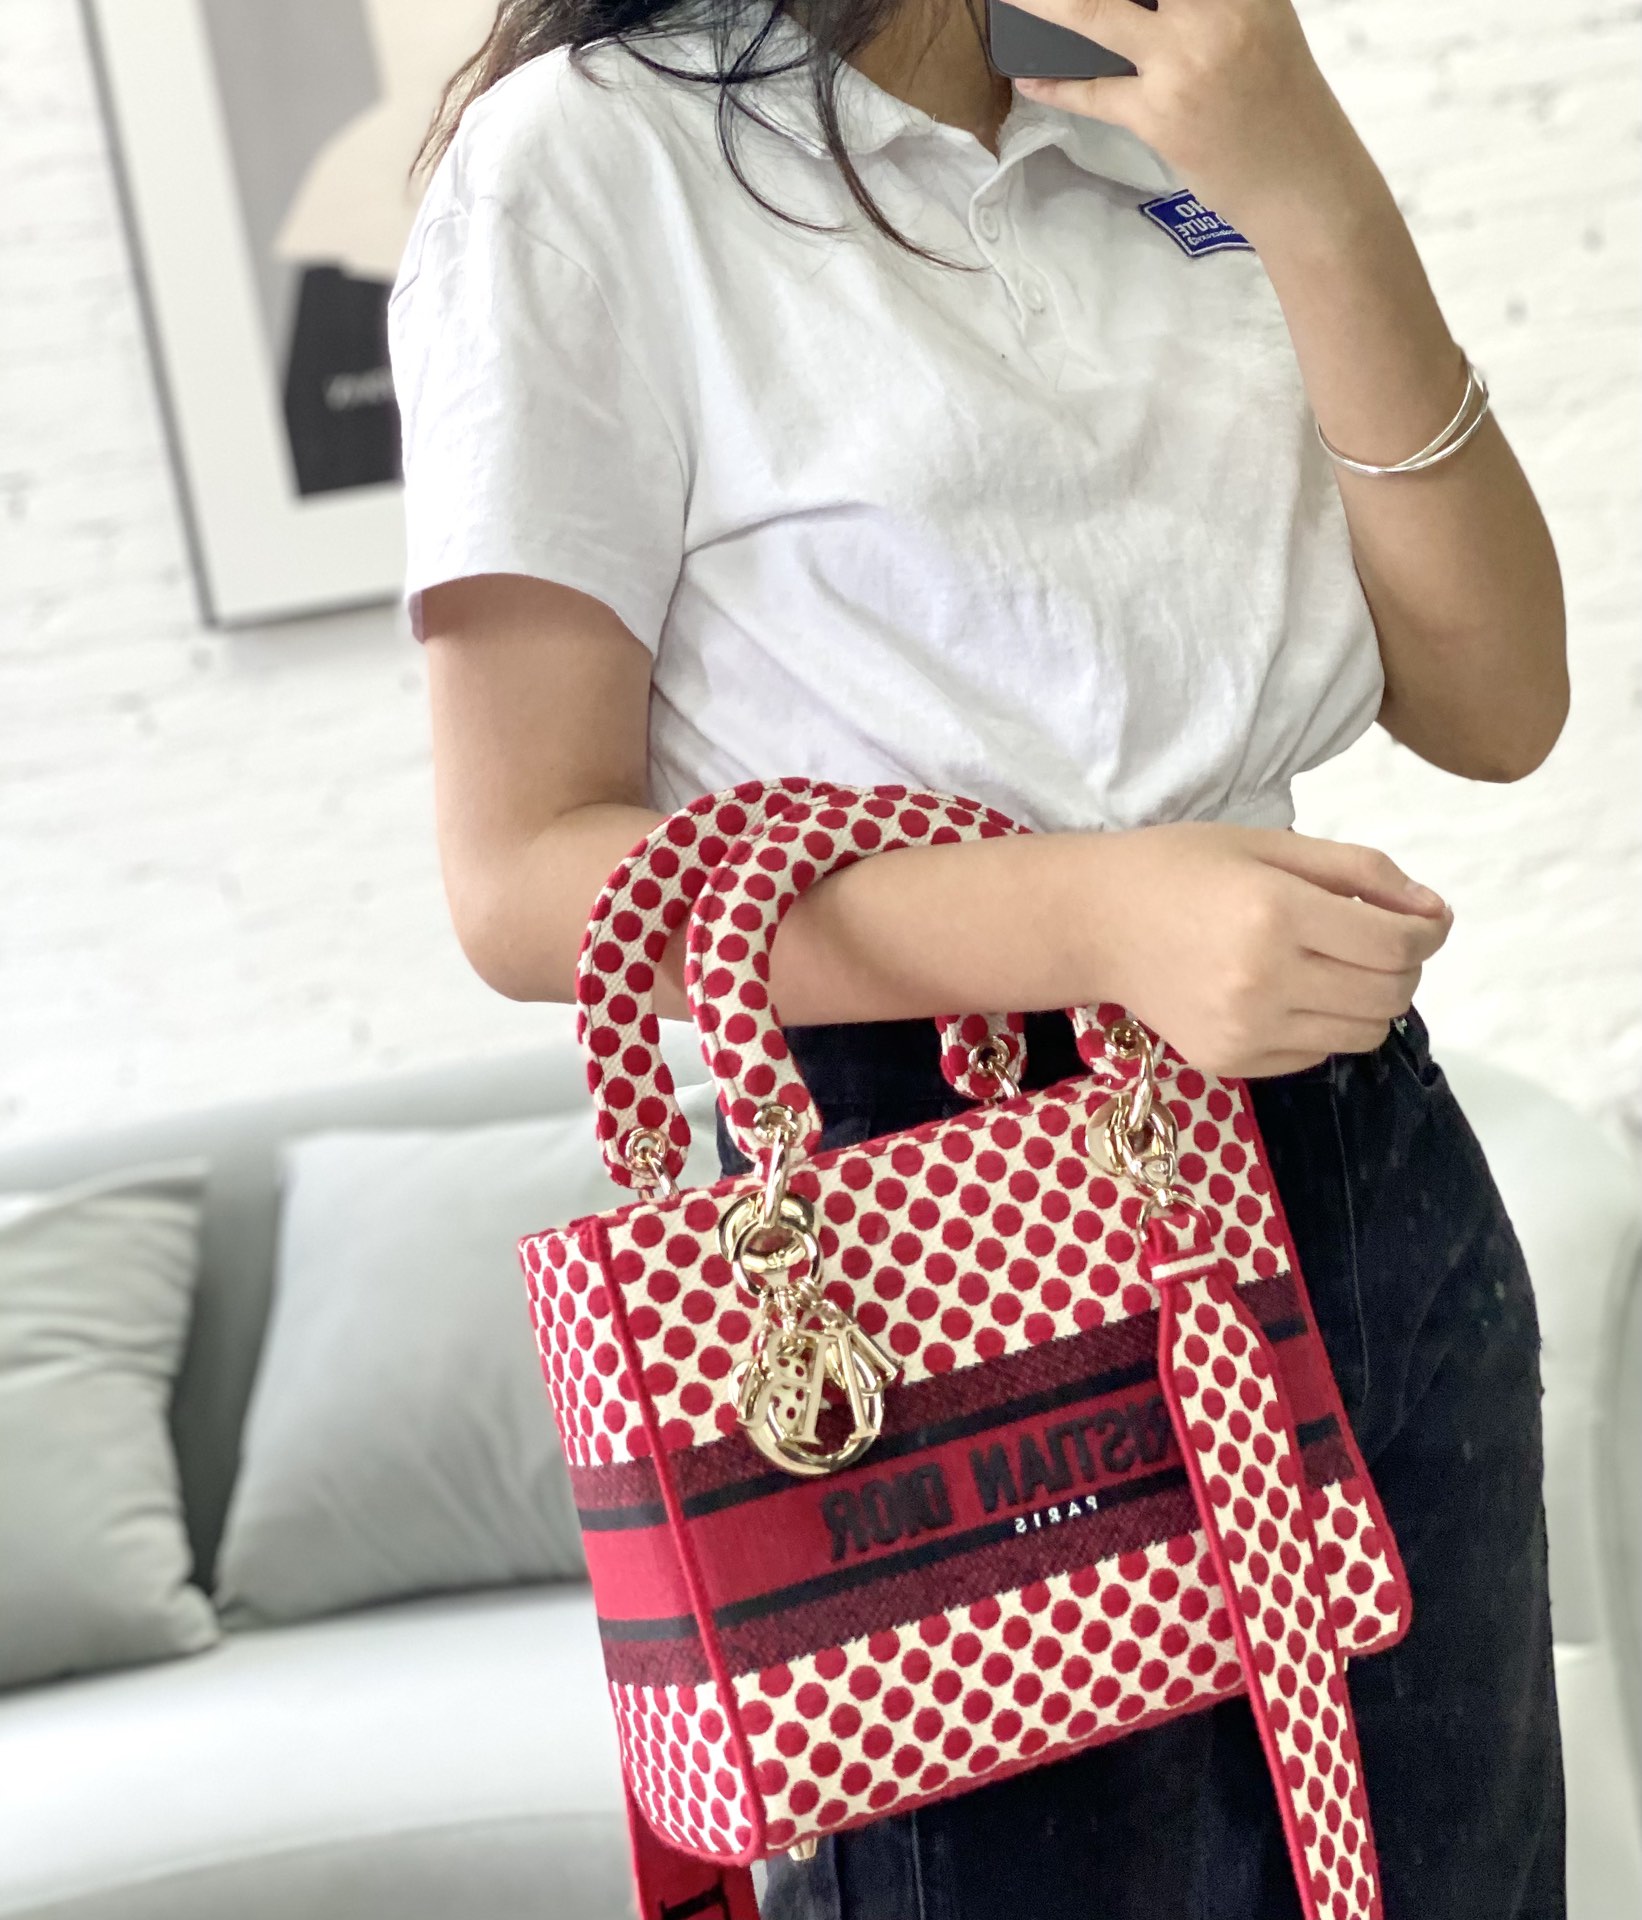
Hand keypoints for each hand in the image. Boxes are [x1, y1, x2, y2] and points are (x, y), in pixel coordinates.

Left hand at [1007, 0, 1359, 235]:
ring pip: (1092, 13)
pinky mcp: (1160, 114)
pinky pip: (1091, 92)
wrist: (1303, 181)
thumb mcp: (1260, 17)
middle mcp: (1215, 8)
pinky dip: (1054, 84)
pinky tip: (1029, 75)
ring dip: (1041, 3)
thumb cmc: (1280, 98)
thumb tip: (1144, 1)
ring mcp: (1184, 61)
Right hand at [1085, 822, 1454, 1079]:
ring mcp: (1246, 1029)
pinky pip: (1317, 1054)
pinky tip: (1291, 991)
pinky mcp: (1230, 1061)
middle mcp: (1264, 980)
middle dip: (1405, 966)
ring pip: (1363, 1034)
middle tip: (1379, 940)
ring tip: (1336, 966)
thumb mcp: (1270, 845)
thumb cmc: (1180, 869)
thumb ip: (1359, 871)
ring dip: (1370, 1000)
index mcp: (1276, 912)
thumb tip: (1433, 910)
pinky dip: (1325, 1024)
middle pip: (1389, 995)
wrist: (1093, 924)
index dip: (1428, 931)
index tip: (1425, 919)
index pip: (1396, 944)